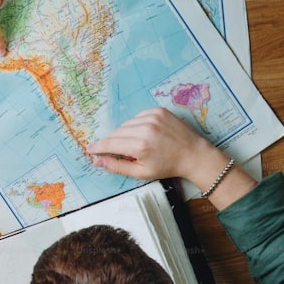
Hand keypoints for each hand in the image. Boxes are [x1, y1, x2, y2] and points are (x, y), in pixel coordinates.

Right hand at [88, 108, 256, 209]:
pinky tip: (144, 134)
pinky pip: (137, 117)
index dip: (98, 147)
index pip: (110, 144)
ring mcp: (152, 116)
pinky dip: (135, 125)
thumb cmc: (167, 166)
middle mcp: (145, 128)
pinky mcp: (158, 110)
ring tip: (135, 145)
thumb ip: (117, 166)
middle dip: (112, 142)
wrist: (193, 154)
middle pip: (116, 133)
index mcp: (140, 145)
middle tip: (115, 152)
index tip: (90, 149)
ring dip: (124, 134)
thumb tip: (97, 162)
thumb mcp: (141, 172)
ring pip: (126, 124)